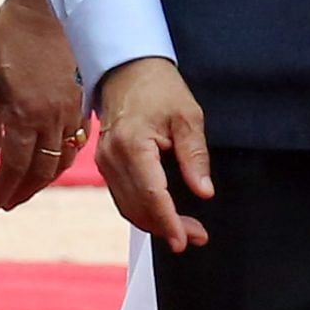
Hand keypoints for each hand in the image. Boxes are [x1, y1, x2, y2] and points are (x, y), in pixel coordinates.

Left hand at [0, 0, 87, 212]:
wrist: (43, 7)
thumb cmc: (10, 37)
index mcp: (27, 112)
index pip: (16, 167)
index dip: (3, 190)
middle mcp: (53, 116)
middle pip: (42, 170)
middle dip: (22, 192)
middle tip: (6, 203)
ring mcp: (71, 107)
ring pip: (63, 158)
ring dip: (44, 180)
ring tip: (26, 189)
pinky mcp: (81, 98)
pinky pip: (77, 138)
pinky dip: (64, 156)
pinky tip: (53, 160)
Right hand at [92, 57, 212, 251]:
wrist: (128, 69)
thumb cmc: (159, 88)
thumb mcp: (187, 116)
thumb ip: (195, 156)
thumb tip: (204, 191)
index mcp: (132, 144)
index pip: (152, 194)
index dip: (169, 221)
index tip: (185, 240)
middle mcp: (112, 158)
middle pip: (139, 207)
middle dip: (167, 227)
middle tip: (197, 236)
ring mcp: (105, 163)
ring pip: (129, 207)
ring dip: (155, 223)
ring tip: (186, 231)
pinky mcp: (106, 164)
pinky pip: (123, 197)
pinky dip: (143, 211)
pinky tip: (164, 216)